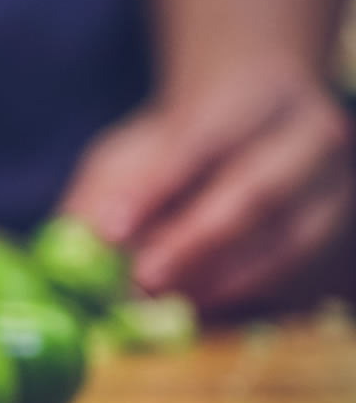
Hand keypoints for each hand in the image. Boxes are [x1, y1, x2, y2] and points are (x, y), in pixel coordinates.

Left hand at [60, 66, 354, 312]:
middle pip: (256, 192)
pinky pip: (301, 269)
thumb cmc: (181, 145)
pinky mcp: (341, 228)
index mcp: (253, 97)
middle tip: (142, 281)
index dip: (153, 189)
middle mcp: (308, 135)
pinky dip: (248, 291)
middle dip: (195, 242)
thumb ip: (104, 194)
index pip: (197, 143)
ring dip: (224, 278)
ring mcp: (336, 183)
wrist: (262, 127)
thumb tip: (73, 248)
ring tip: (166, 303)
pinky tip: (200, 305)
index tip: (110, 229)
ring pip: (289, 238)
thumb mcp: (133, 150)